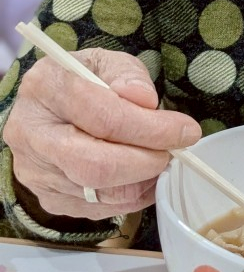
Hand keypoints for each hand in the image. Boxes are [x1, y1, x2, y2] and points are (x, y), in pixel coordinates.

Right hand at [5, 47, 200, 220]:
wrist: (49, 107)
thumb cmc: (84, 81)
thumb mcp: (107, 63)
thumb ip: (128, 75)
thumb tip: (145, 101)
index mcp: (45, 87)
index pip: (103, 117)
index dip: (151, 128)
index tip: (185, 131)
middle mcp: (31, 133)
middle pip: (95, 165)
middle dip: (146, 162)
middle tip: (173, 153)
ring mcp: (35, 171)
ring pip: (97, 192)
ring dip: (142, 182)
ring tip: (162, 162)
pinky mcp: (47, 197)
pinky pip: (96, 209)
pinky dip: (130, 197)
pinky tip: (145, 178)